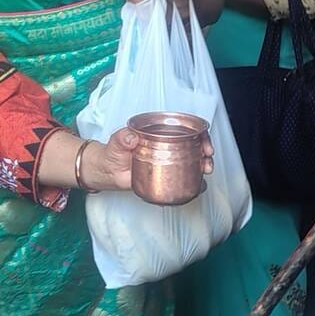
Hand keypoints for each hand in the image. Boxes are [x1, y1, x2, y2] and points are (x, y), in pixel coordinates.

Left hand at [83, 128, 215, 193]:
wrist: (107, 171)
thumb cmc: (113, 152)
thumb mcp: (116, 141)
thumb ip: (122, 138)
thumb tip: (131, 137)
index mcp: (160, 133)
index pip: (185, 129)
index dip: (200, 134)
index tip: (204, 143)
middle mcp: (167, 146)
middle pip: (193, 146)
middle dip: (205, 153)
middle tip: (207, 161)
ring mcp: (167, 162)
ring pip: (191, 162)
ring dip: (202, 167)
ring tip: (204, 172)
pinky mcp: (164, 177)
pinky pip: (181, 178)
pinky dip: (192, 183)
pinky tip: (197, 186)